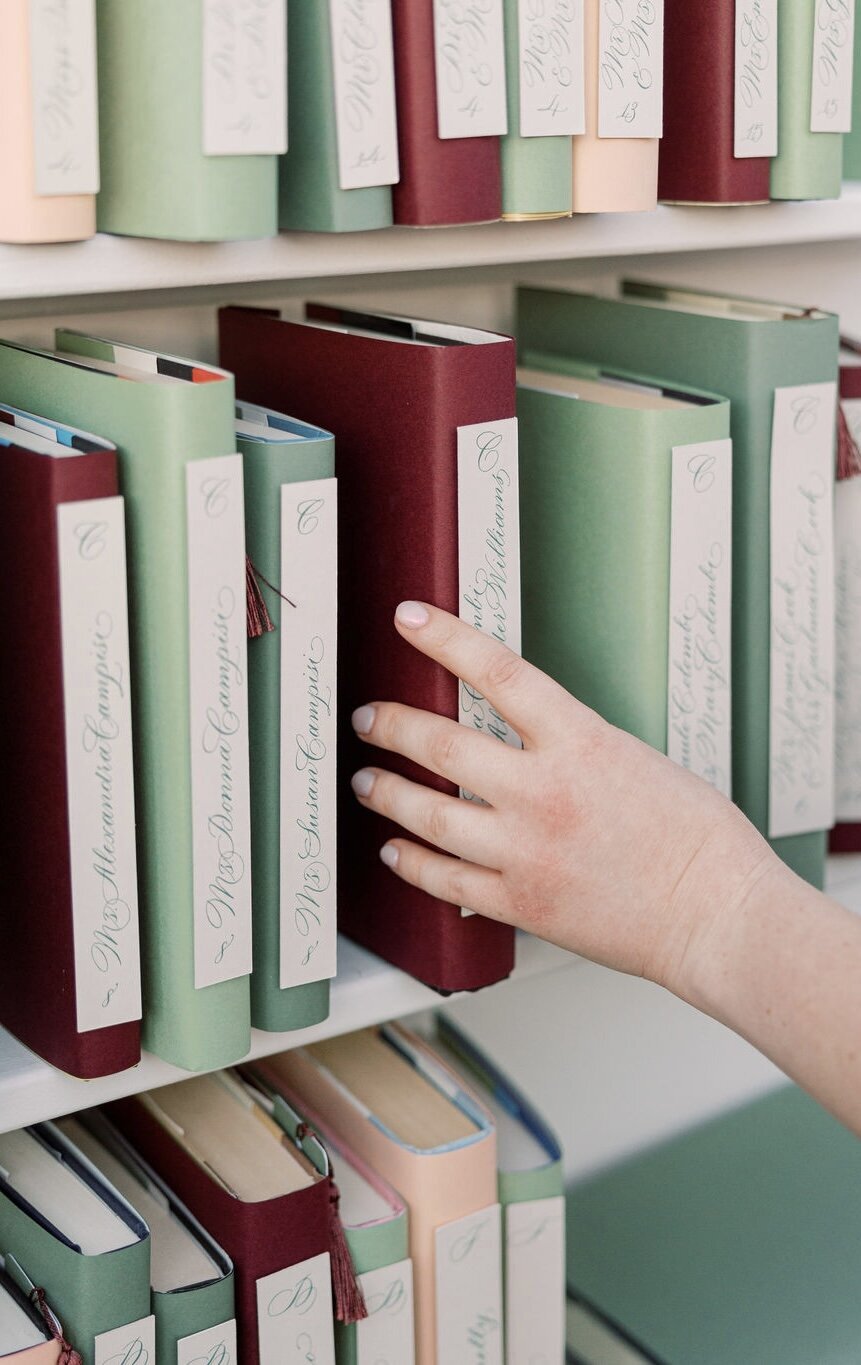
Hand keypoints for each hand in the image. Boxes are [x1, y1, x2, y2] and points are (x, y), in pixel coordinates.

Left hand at [350, 601, 782, 999]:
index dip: (446, 640)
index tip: (410, 619)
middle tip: (369, 717)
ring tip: (367, 781)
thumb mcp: (636, 758)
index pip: (497, 672)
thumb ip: (573, 746)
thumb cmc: (698, 841)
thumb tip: (527, 741)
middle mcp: (544, 794)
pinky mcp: (522, 903)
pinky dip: (411, 862)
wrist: (718, 916)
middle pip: (441, 746)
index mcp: (581, 745)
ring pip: (427, 814)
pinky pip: (444, 880)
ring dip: (386, 793)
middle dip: (391, 725)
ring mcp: (527, 851)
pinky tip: (395, 850)